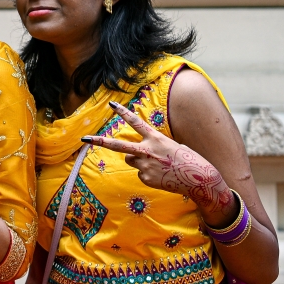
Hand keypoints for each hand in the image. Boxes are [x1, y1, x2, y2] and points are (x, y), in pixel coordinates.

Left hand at [82, 101, 234, 213]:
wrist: (199, 179)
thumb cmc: (188, 160)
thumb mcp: (171, 146)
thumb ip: (152, 146)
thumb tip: (139, 155)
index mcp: (156, 138)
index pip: (136, 122)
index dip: (123, 112)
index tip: (112, 104)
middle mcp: (147, 151)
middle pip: (118, 146)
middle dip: (100, 141)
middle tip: (84, 138)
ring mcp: (144, 166)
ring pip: (130, 160)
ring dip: (138, 160)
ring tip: (157, 164)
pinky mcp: (145, 178)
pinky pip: (140, 173)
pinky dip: (148, 174)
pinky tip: (162, 176)